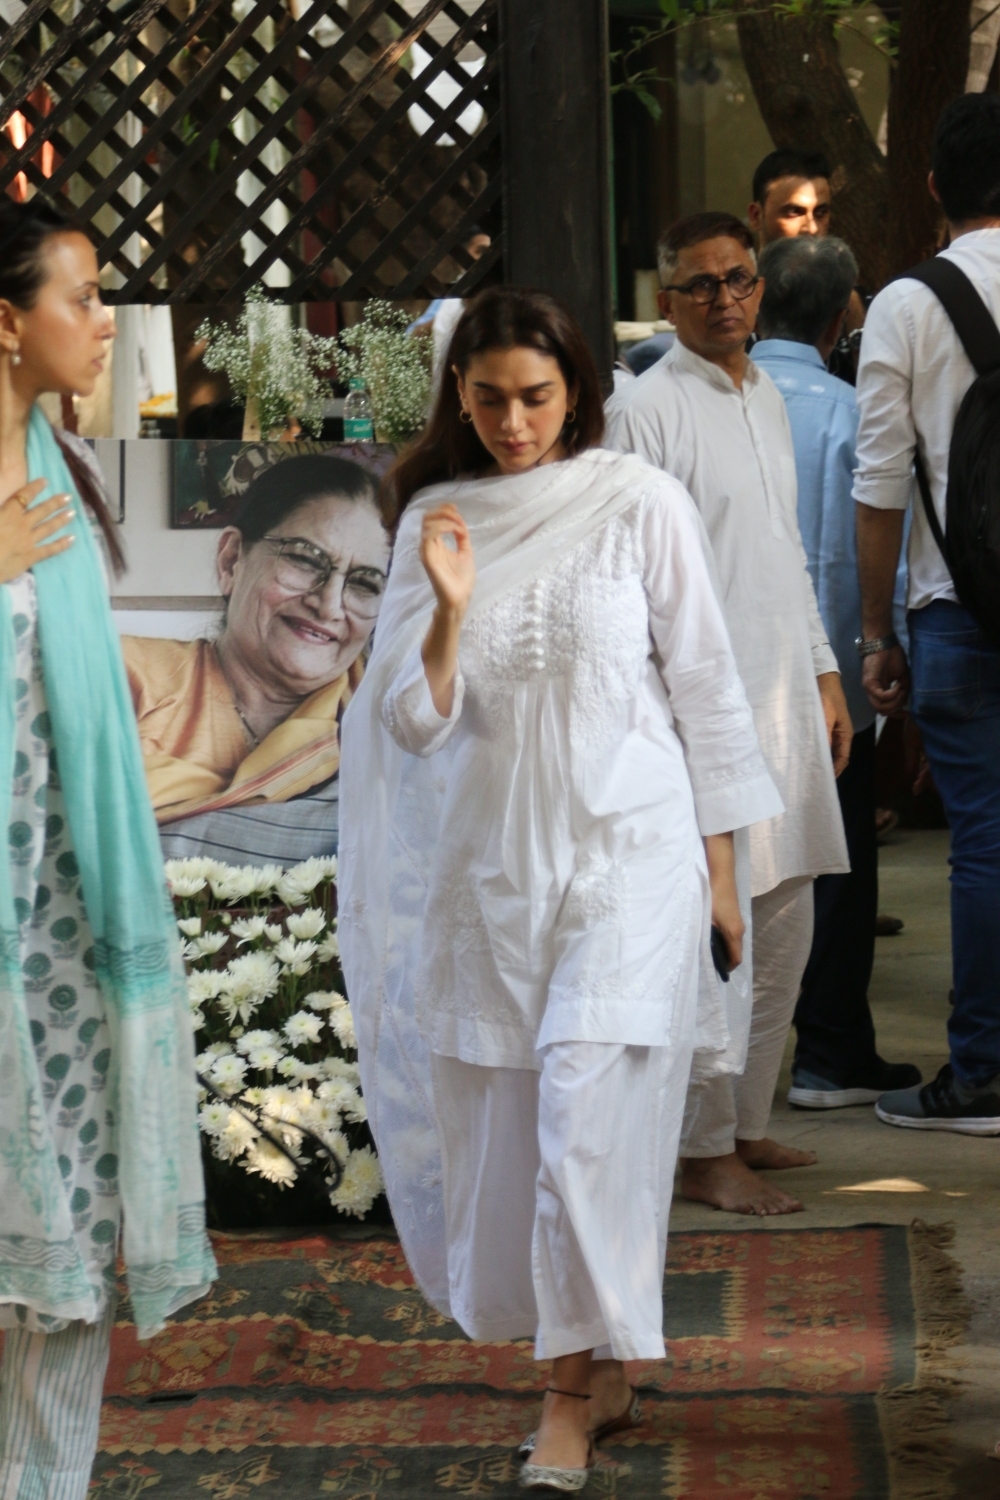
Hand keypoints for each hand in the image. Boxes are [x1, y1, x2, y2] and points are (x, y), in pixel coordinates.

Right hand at [0, 482, 74, 586]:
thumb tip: (0, 498)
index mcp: (7, 513)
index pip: (23, 496)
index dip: (34, 488)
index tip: (45, 481)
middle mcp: (21, 525)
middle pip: (41, 511)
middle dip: (55, 503)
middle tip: (68, 497)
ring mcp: (28, 541)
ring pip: (48, 528)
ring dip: (61, 520)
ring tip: (73, 513)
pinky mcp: (31, 557)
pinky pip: (49, 550)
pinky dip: (62, 544)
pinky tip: (72, 539)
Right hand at [419, 504, 475, 620]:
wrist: (460, 597)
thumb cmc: (461, 579)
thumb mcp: (465, 552)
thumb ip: (462, 537)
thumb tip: (460, 523)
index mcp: (436, 543)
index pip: (432, 519)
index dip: (443, 510)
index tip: (456, 510)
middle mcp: (428, 545)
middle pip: (427, 518)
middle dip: (443, 511)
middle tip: (457, 515)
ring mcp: (426, 550)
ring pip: (427, 523)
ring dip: (445, 518)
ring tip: (458, 525)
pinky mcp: (427, 557)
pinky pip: (429, 536)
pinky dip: (443, 527)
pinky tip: (455, 531)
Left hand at [703, 832, 743, 969]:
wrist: (720, 875)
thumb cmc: (712, 898)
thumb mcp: (706, 919)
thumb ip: (706, 937)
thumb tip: (701, 951)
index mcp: (734, 933)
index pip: (736, 958)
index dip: (727, 968)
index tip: (715, 972)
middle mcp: (740, 929)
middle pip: (736, 952)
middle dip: (725, 960)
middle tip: (709, 963)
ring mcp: (738, 922)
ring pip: (734, 942)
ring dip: (724, 949)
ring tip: (708, 952)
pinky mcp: (734, 915)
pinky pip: (732, 934)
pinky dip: (724, 940)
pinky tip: (711, 937)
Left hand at [817, 671, 852, 777]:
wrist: (822, 679)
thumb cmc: (826, 697)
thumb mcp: (825, 716)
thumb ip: (824, 735)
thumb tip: (820, 755)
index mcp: (845, 734)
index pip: (842, 758)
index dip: (835, 770)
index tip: (825, 781)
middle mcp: (839, 735)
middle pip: (835, 757)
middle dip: (826, 767)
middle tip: (812, 778)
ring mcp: (831, 731)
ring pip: (826, 750)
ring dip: (819, 759)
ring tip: (807, 770)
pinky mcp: (822, 726)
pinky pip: (819, 742)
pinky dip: (813, 749)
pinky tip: (804, 754)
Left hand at [861, 643, 909, 716]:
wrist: (884, 643)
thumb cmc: (893, 656)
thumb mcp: (903, 677)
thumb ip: (903, 690)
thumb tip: (904, 702)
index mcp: (881, 691)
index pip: (885, 709)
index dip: (896, 714)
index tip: (907, 714)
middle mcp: (873, 692)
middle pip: (883, 711)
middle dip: (897, 708)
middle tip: (905, 696)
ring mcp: (870, 688)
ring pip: (880, 707)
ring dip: (895, 702)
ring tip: (902, 690)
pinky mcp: (869, 683)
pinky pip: (881, 697)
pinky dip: (892, 694)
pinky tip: (898, 686)